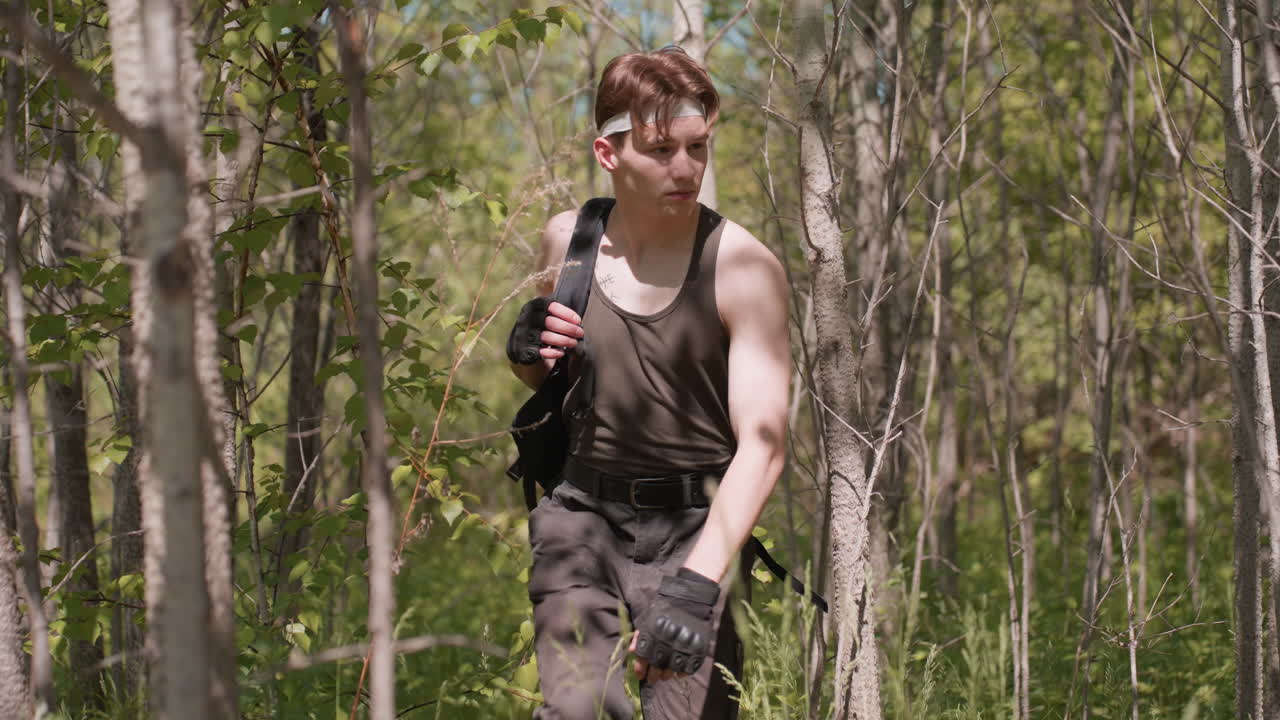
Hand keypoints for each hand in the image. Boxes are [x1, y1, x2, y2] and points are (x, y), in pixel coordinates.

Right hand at [506, 298, 583, 363]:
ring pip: (547, 337)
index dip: (567, 314)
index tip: (578, 321)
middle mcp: (528, 318)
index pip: (552, 307)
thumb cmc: (544, 324)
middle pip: (551, 322)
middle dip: (569, 329)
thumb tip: (578, 321)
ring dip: (564, 340)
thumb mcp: (549, 313)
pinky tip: (562, 352)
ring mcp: (525, 334)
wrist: (524, 341)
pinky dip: (554, 352)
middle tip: (580, 333)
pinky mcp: (525, 349)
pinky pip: (541, 352)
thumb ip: (560, 312)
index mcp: (534, 307)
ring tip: (574, 343)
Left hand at [631, 568, 718, 683]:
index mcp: (653, 631)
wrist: (690, 597)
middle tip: (652, 678)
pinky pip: (689, 667)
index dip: (640, 669)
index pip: (643, 656)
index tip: (639, 675)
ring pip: (673, 669)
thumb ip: (639, 637)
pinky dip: (683, 672)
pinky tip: (678, 671)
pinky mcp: (699, 646)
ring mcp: (684, 643)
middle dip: (653, 675)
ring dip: (667, 675)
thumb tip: (632, 653)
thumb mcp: (648, 619)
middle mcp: (667, 639)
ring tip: (665, 675)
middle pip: (657, 666)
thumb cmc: (665, 609)